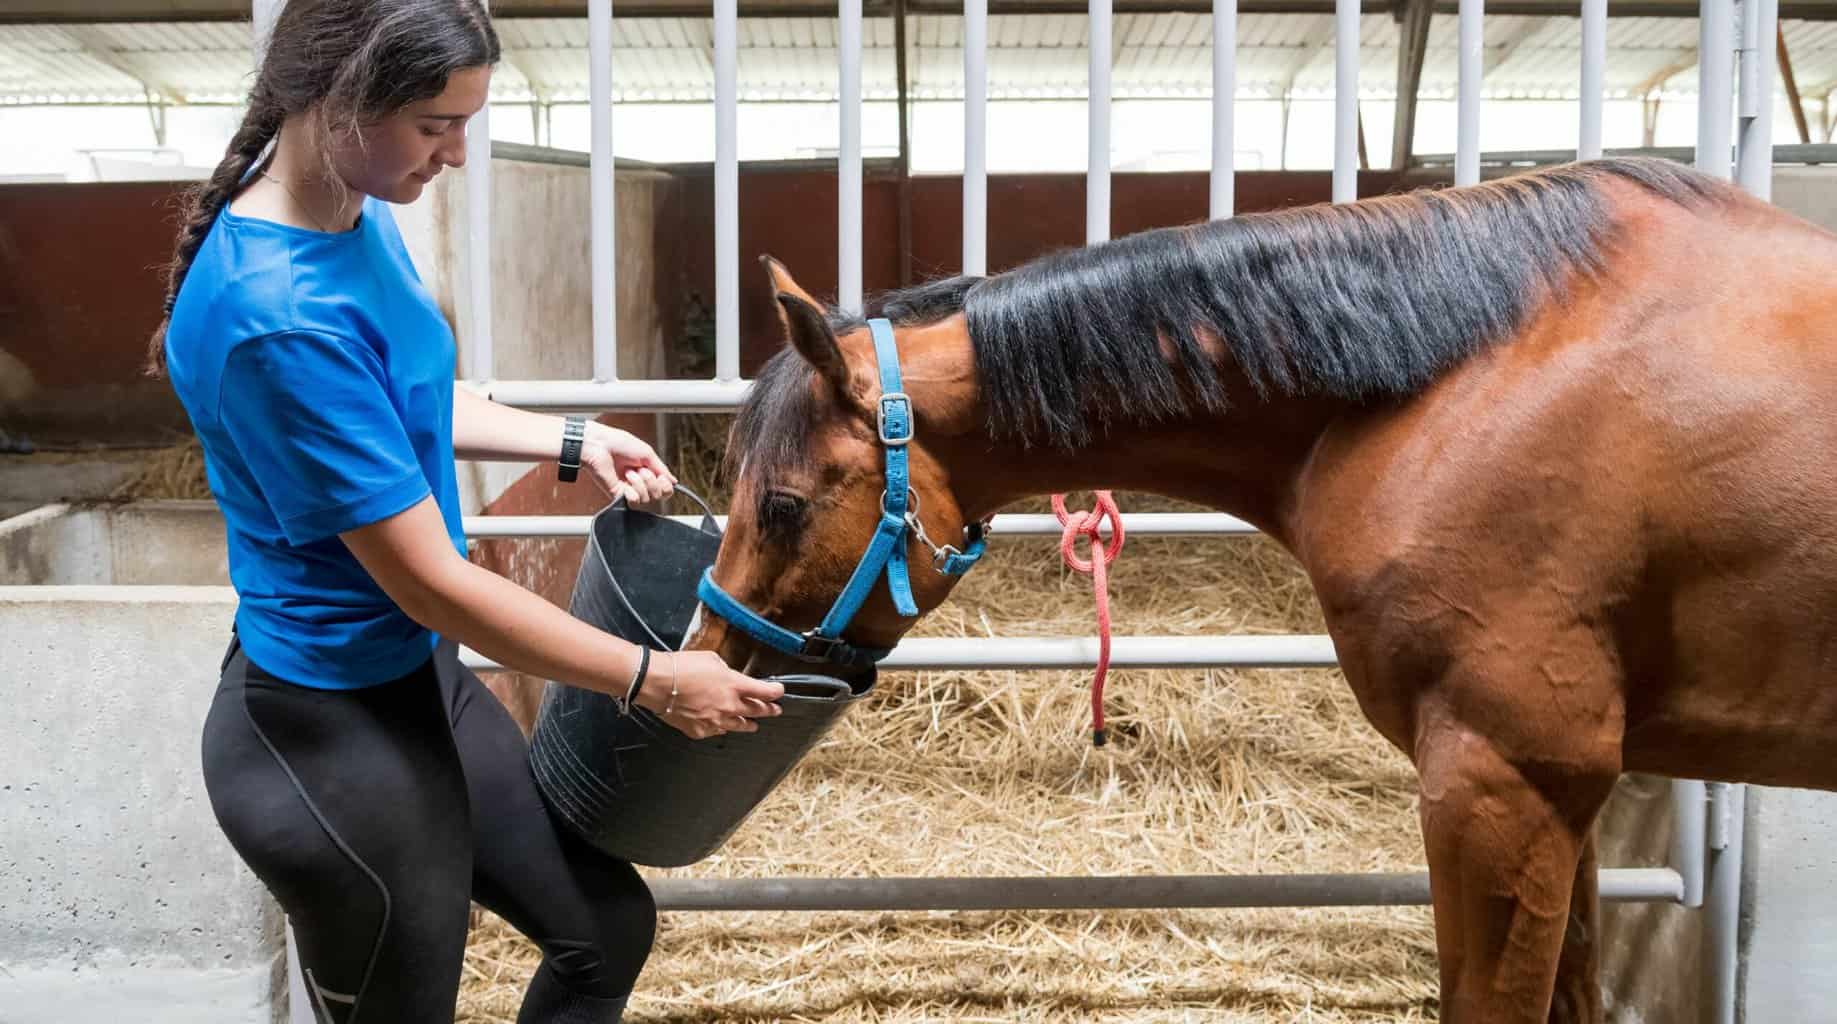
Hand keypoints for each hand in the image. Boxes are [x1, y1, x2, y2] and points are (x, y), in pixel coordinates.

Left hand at [581, 422, 677, 503]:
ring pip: (647, 499)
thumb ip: (662, 469)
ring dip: (640, 483)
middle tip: (641, 469)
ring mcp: (629, 490)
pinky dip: (632, 491)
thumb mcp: (647, 453)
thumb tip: (674, 481)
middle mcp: (639, 483)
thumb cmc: (619, 443)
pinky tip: (625, 480)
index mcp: (647, 472)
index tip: (661, 476)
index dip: (666, 485)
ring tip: (629, 471)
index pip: (665, 489)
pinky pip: (634, 501)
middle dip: (652, 481)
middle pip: (659, 496)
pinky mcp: (618, 495)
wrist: (600, 445)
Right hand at [636, 650, 784, 739]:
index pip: (764, 692)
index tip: (780, 691)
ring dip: (749, 724)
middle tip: (775, 710)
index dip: (775, 692)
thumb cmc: (682, 667)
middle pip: (756, 711)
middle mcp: (729, 706)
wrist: (658, 683)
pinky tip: (723, 727)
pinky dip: (721, 728)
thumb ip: (725, 670)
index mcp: (734, 685)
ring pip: (739, 726)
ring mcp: (715, 721)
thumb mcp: (711, 659)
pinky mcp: (700, 731)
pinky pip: (716, 731)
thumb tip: (728, 677)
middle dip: (769, 710)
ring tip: (754, 725)